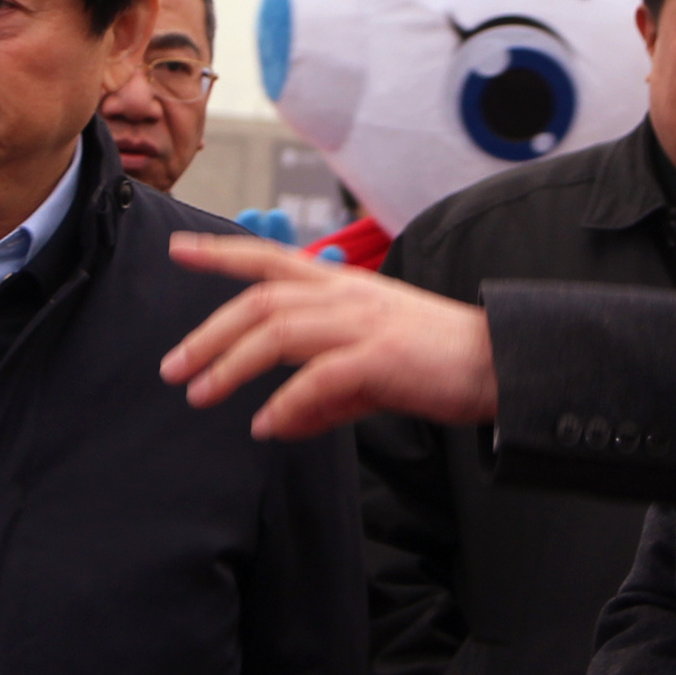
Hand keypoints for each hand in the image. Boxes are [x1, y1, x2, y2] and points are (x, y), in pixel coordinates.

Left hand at [161, 233, 496, 438]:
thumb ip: (320, 398)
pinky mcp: (383, 357)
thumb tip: (274, 424)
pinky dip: (287, 403)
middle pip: (261, 300)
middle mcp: (347, 295)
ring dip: (232, 364)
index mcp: (343, 287)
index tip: (177, 250)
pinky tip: (265, 425)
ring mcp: (364, 322)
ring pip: (279, 331)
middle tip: (173, 367)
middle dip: (209, 332)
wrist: (502, 363)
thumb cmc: (439, 363)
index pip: (271, 258)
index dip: (221, 252)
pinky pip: (320, 377)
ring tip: (201, 393)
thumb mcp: (368, 376)